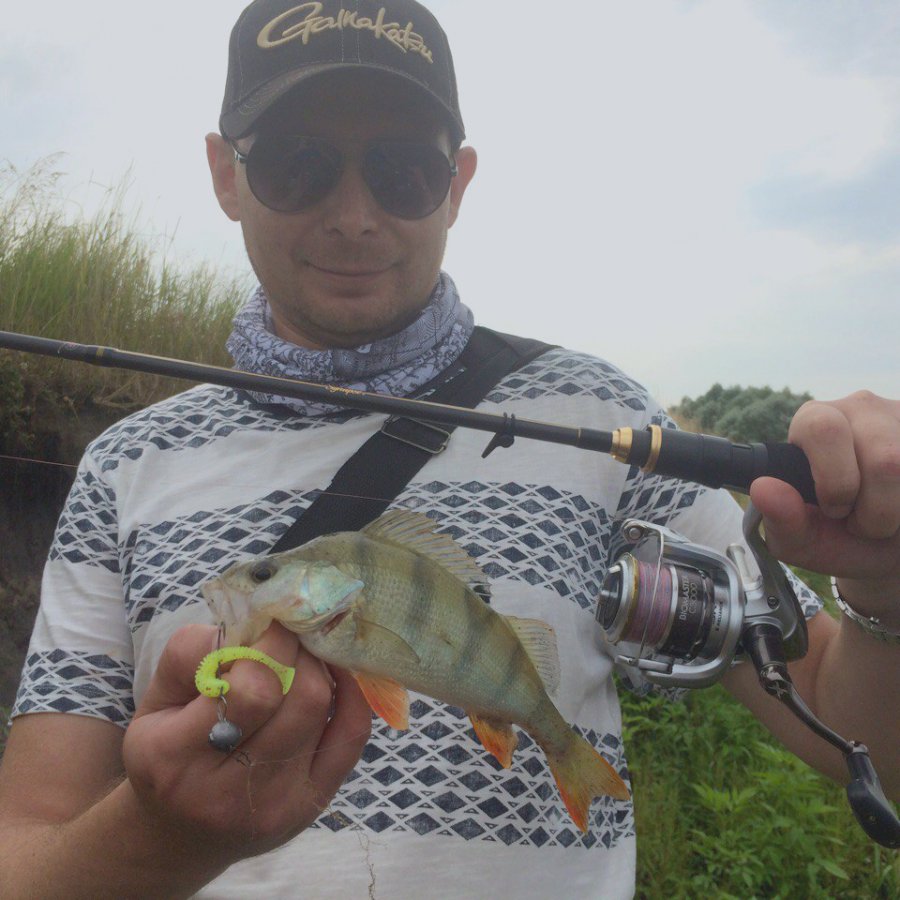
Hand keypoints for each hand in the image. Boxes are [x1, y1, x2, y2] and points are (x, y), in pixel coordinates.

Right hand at [122, 622, 370, 862]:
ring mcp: (276, 804)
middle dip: (299, 651)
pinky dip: (350, 692)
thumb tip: (251, 620)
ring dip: (318, 666)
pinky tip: (333, 673)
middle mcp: (226, 792)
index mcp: (174, 758)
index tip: (271, 619)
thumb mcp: (155, 701)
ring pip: (322, 708)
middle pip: (299, 698)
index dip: (272, 642)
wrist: (179, 834)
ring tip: (300, 654)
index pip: (251, 687)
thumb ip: (191, 655)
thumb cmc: (166, 752)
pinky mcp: (312, 805)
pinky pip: (350, 735)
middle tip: (289, 634)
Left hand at [750, 391, 899, 623]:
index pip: (821, 429)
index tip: (832, 509)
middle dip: (875, 506)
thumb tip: (763, 488)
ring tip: (883, 517)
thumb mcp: (804, 540)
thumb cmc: (839, 538)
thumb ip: (780, 519)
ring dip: (895, 511)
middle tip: (860, 521)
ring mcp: (898, 416)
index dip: (833, 480)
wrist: (888, 549)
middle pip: (882, 460)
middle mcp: (858, 408)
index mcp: (813, 422)